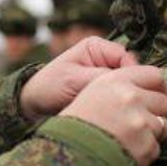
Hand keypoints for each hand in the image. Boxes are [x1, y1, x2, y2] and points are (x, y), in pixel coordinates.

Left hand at [19, 37, 138, 121]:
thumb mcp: (74, 80)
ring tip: (120, 113)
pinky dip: (121, 108)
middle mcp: (106, 60)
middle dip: (130, 89)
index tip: (130, 93)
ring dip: (125, 100)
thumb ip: (101, 79)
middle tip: (127, 106)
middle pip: (131, 73)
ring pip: (129, 88)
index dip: (132, 75)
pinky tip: (118, 118)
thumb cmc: (49, 86)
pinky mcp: (106, 94)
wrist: (34, 105)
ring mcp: (107, 78)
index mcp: (97, 47)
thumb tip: (129, 85)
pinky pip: (122, 100)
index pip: (127, 57)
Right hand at [59, 66, 166, 165]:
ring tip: (127, 140)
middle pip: (162, 101)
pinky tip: (125, 152)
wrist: (67, 155)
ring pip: (162, 125)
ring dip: (150, 134)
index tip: (158, 95)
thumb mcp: (94, 92)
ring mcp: (139, 122)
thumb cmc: (77, 123)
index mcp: (115, 81)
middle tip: (136, 123)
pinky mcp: (145, 145)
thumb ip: (123, 85)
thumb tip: (160, 86)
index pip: (154, 75)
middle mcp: (130, 98)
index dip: (158, 86)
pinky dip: (144, 152)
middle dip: (154, 112)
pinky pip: (156, 147)